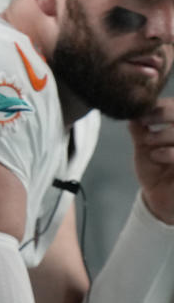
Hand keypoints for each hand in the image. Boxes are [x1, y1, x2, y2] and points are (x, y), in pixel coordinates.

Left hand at [129, 97, 173, 224]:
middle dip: (163, 114)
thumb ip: (140, 129)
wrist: (158, 197)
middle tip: (144, 121)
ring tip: (147, 142)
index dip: (163, 106)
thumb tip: (132, 110)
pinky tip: (156, 156)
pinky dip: (169, 153)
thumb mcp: (144, 146)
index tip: (143, 107)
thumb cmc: (154, 168)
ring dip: (163, 135)